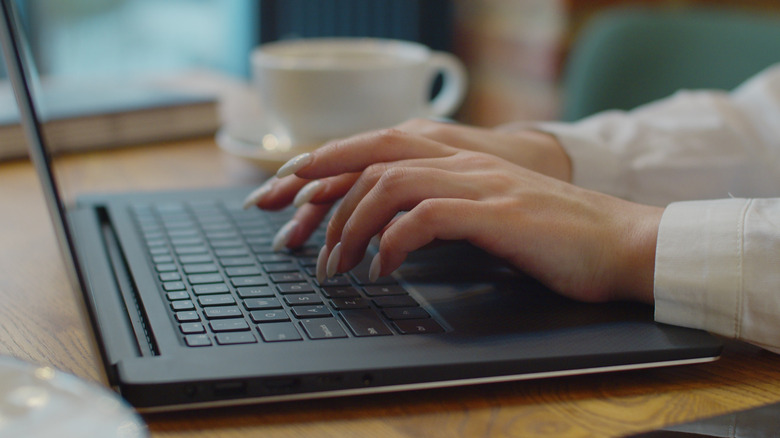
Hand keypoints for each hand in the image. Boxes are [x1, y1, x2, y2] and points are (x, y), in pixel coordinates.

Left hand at [245, 123, 661, 303]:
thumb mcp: (491, 213)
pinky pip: (425, 217)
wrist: (621, 242)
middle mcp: (465, 161)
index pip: (379, 144)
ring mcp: (481, 183)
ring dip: (351, 225)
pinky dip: (392, 242)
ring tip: (335, 266)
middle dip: (322, 189)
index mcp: (460, 158)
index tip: (288, 186)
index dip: (328, 160)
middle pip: (374, 154)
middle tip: (293, 231)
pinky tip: (383, 269)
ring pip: (391, 183)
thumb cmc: (556, 236)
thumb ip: (446, 208)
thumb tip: (394, 228)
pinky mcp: (496, 212)